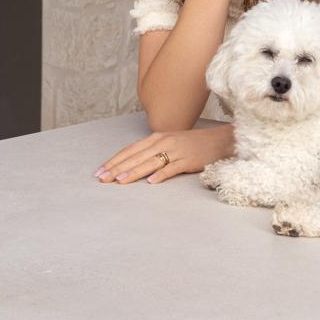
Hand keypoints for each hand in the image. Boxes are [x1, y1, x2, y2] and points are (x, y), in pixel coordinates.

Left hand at [95, 125, 234, 185]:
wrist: (219, 140)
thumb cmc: (192, 143)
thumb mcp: (170, 142)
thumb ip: (152, 151)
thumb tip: (132, 164)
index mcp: (157, 137)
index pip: (130, 150)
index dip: (114, 160)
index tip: (100, 171)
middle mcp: (164, 142)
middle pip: (136, 156)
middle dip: (117, 168)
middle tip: (102, 179)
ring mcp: (176, 151)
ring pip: (150, 162)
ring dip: (134, 172)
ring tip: (120, 181)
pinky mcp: (188, 160)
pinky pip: (172, 168)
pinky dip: (161, 174)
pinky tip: (151, 182)